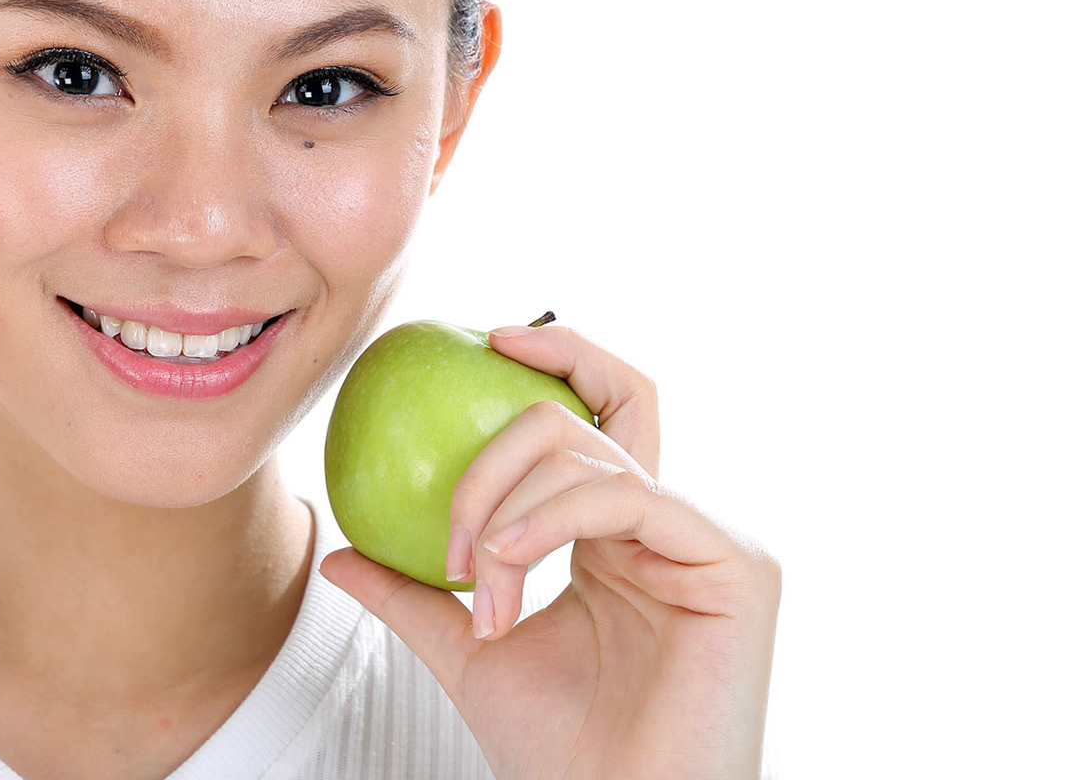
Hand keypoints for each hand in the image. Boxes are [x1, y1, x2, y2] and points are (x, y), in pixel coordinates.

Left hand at [319, 325, 779, 779]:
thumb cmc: (557, 750)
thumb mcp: (465, 650)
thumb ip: (412, 590)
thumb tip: (336, 548)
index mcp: (619, 532)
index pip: (598, 413)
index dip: (557, 354)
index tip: (481, 335)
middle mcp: (669, 523)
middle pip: (592, 410)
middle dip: (500, 440)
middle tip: (451, 524)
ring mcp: (708, 540)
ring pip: (591, 453)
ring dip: (505, 507)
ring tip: (475, 578)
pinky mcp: (737, 566)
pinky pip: (629, 495)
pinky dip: (550, 517)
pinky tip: (505, 558)